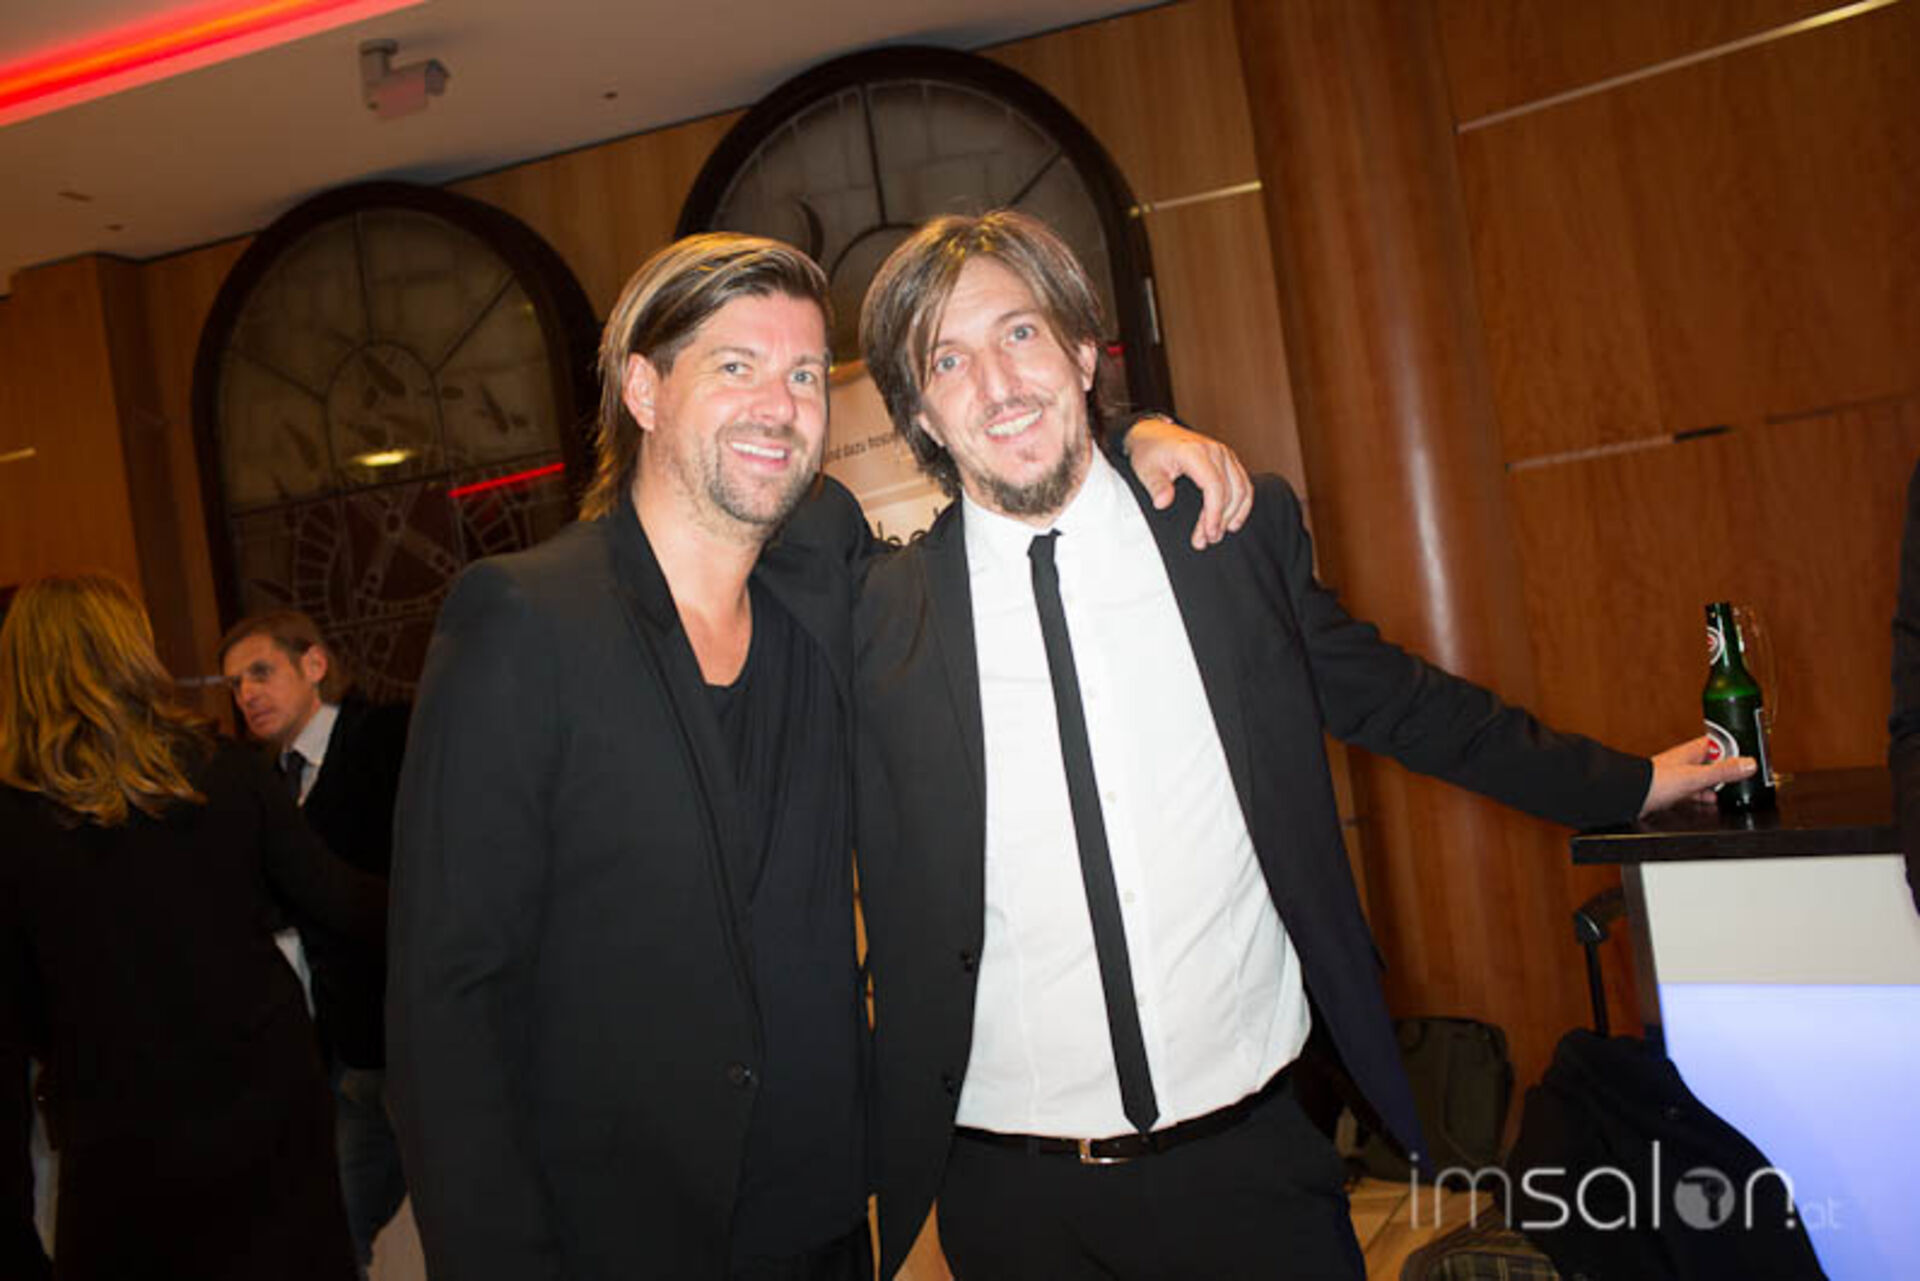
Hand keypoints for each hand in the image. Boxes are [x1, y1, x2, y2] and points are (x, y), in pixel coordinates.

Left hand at [1124, 415, 1252, 548]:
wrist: (1153, 433)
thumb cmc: (1150, 451)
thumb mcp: (1145, 469)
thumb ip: (1156, 486)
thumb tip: (1162, 502)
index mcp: (1194, 452)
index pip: (1214, 486)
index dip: (1214, 513)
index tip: (1208, 532)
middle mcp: (1214, 450)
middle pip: (1229, 491)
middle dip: (1220, 519)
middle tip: (1207, 540)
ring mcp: (1224, 453)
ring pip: (1241, 488)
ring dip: (1233, 514)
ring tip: (1217, 534)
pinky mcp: (1228, 458)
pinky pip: (1243, 482)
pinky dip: (1242, 504)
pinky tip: (1233, 521)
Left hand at [1640, 735, 1756, 815]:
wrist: (1629, 797)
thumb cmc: (1655, 782)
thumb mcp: (1696, 777)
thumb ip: (1723, 772)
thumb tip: (1749, 764)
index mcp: (1691, 752)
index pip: (1718, 743)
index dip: (1734, 745)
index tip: (1750, 749)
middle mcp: (1684, 761)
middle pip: (1713, 761)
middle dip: (1728, 768)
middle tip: (1745, 773)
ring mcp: (1677, 776)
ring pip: (1703, 778)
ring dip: (1716, 784)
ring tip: (1733, 789)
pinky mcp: (1670, 791)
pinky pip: (1692, 792)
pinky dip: (1703, 796)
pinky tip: (1710, 801)